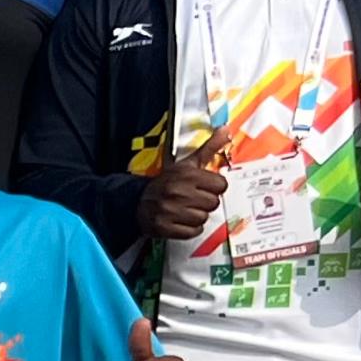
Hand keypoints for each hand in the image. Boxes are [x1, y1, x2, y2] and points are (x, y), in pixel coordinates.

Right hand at [144, 128, 226, 242]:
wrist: (136, 200)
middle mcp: (178, 192)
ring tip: (185, 209)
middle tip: (192, 199)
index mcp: (186, 175)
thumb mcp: (187, 163)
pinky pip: (193, 232)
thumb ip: (209, 148)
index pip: (221, 185)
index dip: (214, 187)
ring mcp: (170, 211)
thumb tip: (225, 129)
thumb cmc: (166, 182)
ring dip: (197, 216)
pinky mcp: (165, 227)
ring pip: (203, 218)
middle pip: (213, 203)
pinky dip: (189, 229)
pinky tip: (180, 220)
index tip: (203, 187)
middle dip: (205, 202)